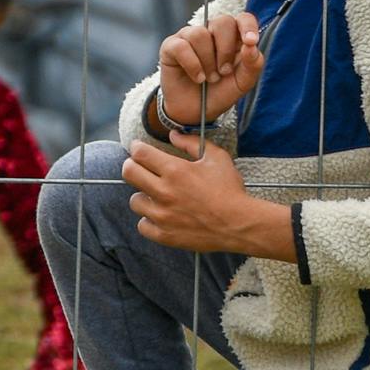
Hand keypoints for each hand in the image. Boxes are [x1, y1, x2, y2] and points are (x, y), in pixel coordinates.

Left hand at [122, 135, 297, 256]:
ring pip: (135, 200)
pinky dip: (150, 220)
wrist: (241, 224)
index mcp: (175, 171)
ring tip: (158, 196)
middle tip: (142, 168)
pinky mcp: (164, 235)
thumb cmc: (230, 190)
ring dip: (144, 196)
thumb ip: (191, 143)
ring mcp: (162, 215)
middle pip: (128, 172)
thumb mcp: (217, 158)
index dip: (137, 148)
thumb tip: (172, 134)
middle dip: (132, 166)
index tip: (140, 149)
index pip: (139, 153)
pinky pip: (142, 225)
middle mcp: (164, 192)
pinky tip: (162, 215)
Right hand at [153, 12, 262, 137]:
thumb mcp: (242, 83)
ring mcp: (189, 37)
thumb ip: (252, 64)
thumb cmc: (220, 92)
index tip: (250, 41)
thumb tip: (251, 46)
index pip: (243, 18)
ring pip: (200, 34)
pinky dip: (192, 65)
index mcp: (233, 38)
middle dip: (225, 50)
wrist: (195, 112)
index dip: (248, 26)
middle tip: (224, 71)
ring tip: (209, 77)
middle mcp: (211, 32)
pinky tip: (197, 77)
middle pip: (222, 22)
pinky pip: (182, 46)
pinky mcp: (171, 46)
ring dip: (207, 61)